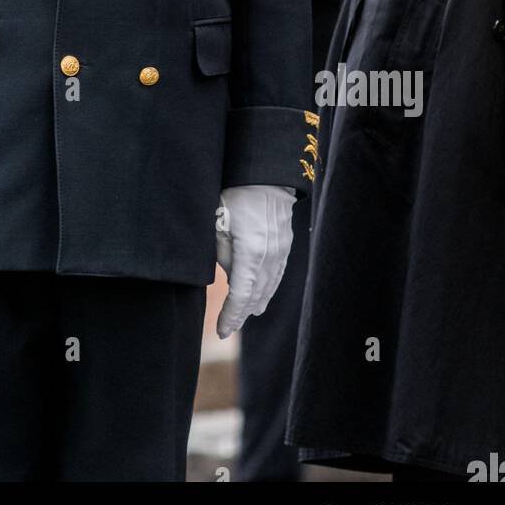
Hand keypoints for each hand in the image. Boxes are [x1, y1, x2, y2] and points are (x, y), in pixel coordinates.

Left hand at [215, 184, 294, 338]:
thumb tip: (230, 276)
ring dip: (255, 303)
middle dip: (241, 314)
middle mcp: (270, 256)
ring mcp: (281, 250)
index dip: (231, 316)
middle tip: (226, 329)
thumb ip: (222, 255)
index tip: (221, 331)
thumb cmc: (234, 194)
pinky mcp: (286, 243)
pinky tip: (262, 296)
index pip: (240, 296)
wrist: (264, 174)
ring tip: (243, 317)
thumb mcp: (218, 224)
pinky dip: (268, 288)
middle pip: (256, 295)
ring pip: (269, 286)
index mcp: (251, 253)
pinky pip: (277, 274)